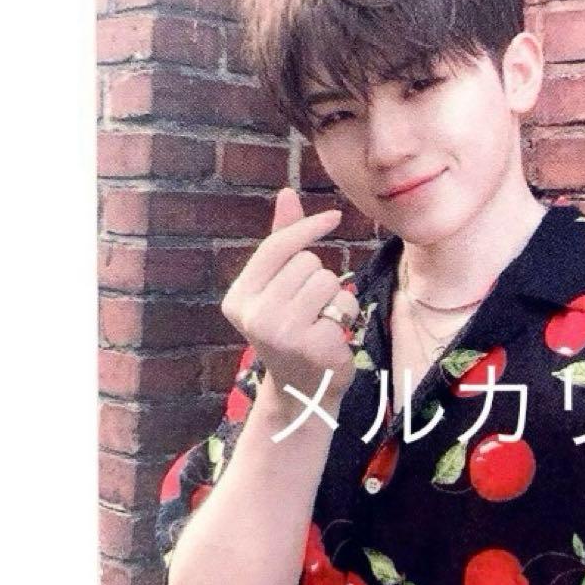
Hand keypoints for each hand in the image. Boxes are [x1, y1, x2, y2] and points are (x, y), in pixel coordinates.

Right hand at [221, 188, 359, 408]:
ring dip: (333, 296)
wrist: (303, 391)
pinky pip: (343, 302)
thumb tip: (287, 193)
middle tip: (310, 308)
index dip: (307, 227)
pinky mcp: (313, 344)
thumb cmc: (292, 331)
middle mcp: (255, 315)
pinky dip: (346, 314)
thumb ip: (281, 240)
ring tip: (321, 319)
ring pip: (326, 279)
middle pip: (306, 262)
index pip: (277, 247)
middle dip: (318, 277)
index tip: (335, 217)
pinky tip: (333, 334)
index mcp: (238, 298)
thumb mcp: (278, 287)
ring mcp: (283, 332)